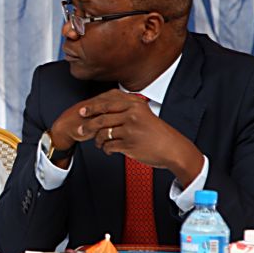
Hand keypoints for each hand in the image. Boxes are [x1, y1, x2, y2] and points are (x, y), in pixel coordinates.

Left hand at [70, 89, 204, 185]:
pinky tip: (108, 150)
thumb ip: (128, 108)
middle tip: (80, 128)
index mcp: (134, 104)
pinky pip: (109, 145)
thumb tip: (105, 105)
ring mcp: (130, 130)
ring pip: (103, 133)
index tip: (82, 111)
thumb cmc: (158, 132)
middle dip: (88, 124)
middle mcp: (131, 115)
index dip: (92, 107)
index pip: (107, 103)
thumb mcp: (144, 113)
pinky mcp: (129, 144)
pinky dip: (106, 149)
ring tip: (98, 143)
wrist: (173, 149)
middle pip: (101, 117)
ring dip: (97, 139)